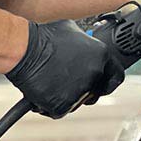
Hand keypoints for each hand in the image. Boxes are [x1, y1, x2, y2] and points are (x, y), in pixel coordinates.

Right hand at [6, 20, 123, 117]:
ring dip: (67, 95)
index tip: (104, 83)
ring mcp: (80, 90)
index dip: (109, 80)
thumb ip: (87, 43)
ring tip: (53, 80)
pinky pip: (60, 109)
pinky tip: (44, 89)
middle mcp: (94, 74)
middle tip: (70, 82)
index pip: (116, 75)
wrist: (24, 49)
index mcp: (101, 55)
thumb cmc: (45, 37)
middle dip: (86, 89)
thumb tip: (88, 45)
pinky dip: (52, 104)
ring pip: (78, 101)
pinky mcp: (63, 105)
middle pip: (96, 91)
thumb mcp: (73, 30)